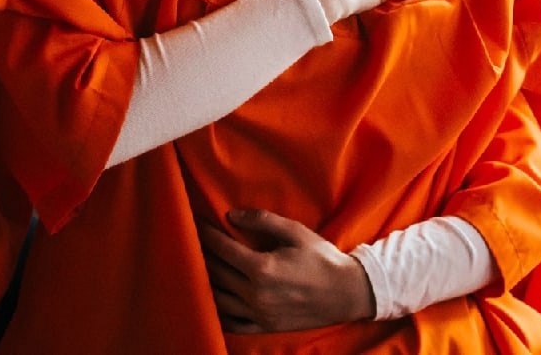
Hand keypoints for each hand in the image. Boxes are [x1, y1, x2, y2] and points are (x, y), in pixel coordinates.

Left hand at [201, 209, 374, 332]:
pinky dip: (219, 310)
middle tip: (193, 240)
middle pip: (216, 272)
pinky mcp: (265, 326)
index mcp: (262, 268)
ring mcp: (259, 313)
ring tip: (201, 265)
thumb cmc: (322, 259)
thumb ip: (262, 220)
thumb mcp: (295, 232)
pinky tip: (215, 297)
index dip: (206, 233)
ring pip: (219, 298)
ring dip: (206, 280)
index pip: (222, 248)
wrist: (347, 293)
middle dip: (202, 253)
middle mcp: (256, 294)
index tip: (196, 222)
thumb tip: (231, 215)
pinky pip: (233, 322)